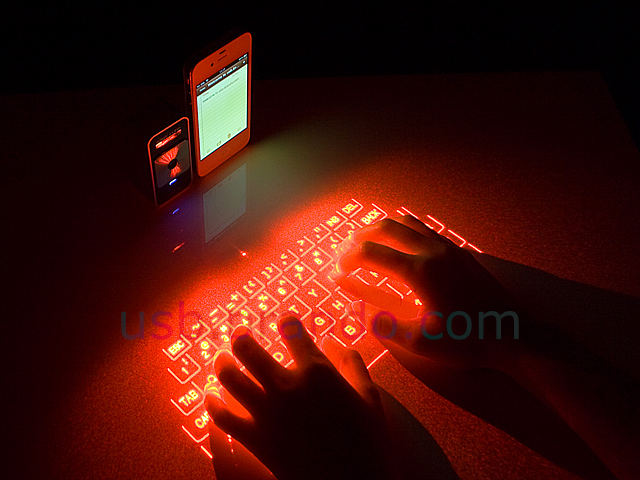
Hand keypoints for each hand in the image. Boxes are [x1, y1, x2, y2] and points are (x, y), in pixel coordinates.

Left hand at [206, 316, 392, 479]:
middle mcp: (286, 386)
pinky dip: (212, 404)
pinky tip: (210, 396)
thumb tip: (334, 342)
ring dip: (221, 362)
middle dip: (240, 336)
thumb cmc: (369, 441)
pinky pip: (222, 417)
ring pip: (229, 377)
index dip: (286, 321)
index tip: (284, 320)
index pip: (292, 331)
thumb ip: (352, 363)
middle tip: (237, 333)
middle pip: (248, 349)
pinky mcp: (255, 439)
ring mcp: (267, 412)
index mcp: (317, 371)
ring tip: (220, 357)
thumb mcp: (370, 396)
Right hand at [331, 216, 519, 369]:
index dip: (348, 260)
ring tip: (366, 240)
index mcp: (419, 271)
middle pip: (386, 228)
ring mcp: (448, 247)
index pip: (372, 254)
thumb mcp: (419, 342)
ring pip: (407, 222)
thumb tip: (359, 310)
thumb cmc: (466, 341)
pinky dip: (403, 230)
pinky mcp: (460, 251)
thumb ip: (384, 324)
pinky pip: (424, 229)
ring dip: (381, 228)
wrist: (513, 335)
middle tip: (344, 251)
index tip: (336, 272)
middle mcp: (432, 250)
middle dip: (360, 236)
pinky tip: (399, 244)